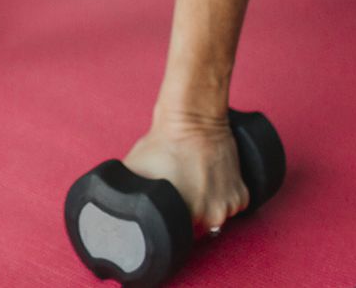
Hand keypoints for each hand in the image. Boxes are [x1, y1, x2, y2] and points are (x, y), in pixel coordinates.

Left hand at [123, 116, 247, 235]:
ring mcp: (231, 206)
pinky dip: (224, 197)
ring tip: (195, 184)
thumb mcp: (134, 169)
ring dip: (208, 206)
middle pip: (199, 227)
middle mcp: (213, 217)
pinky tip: (210, 181)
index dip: (172, 225)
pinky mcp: (243, 194)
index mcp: (188, 217)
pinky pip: (232, 206)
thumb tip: (111, 203)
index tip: (168, 210)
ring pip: (216, 217)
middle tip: (180, 193)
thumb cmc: (162, 143)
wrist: (192, 120)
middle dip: (190, 215)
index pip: (180, 235)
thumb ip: (126, 192)